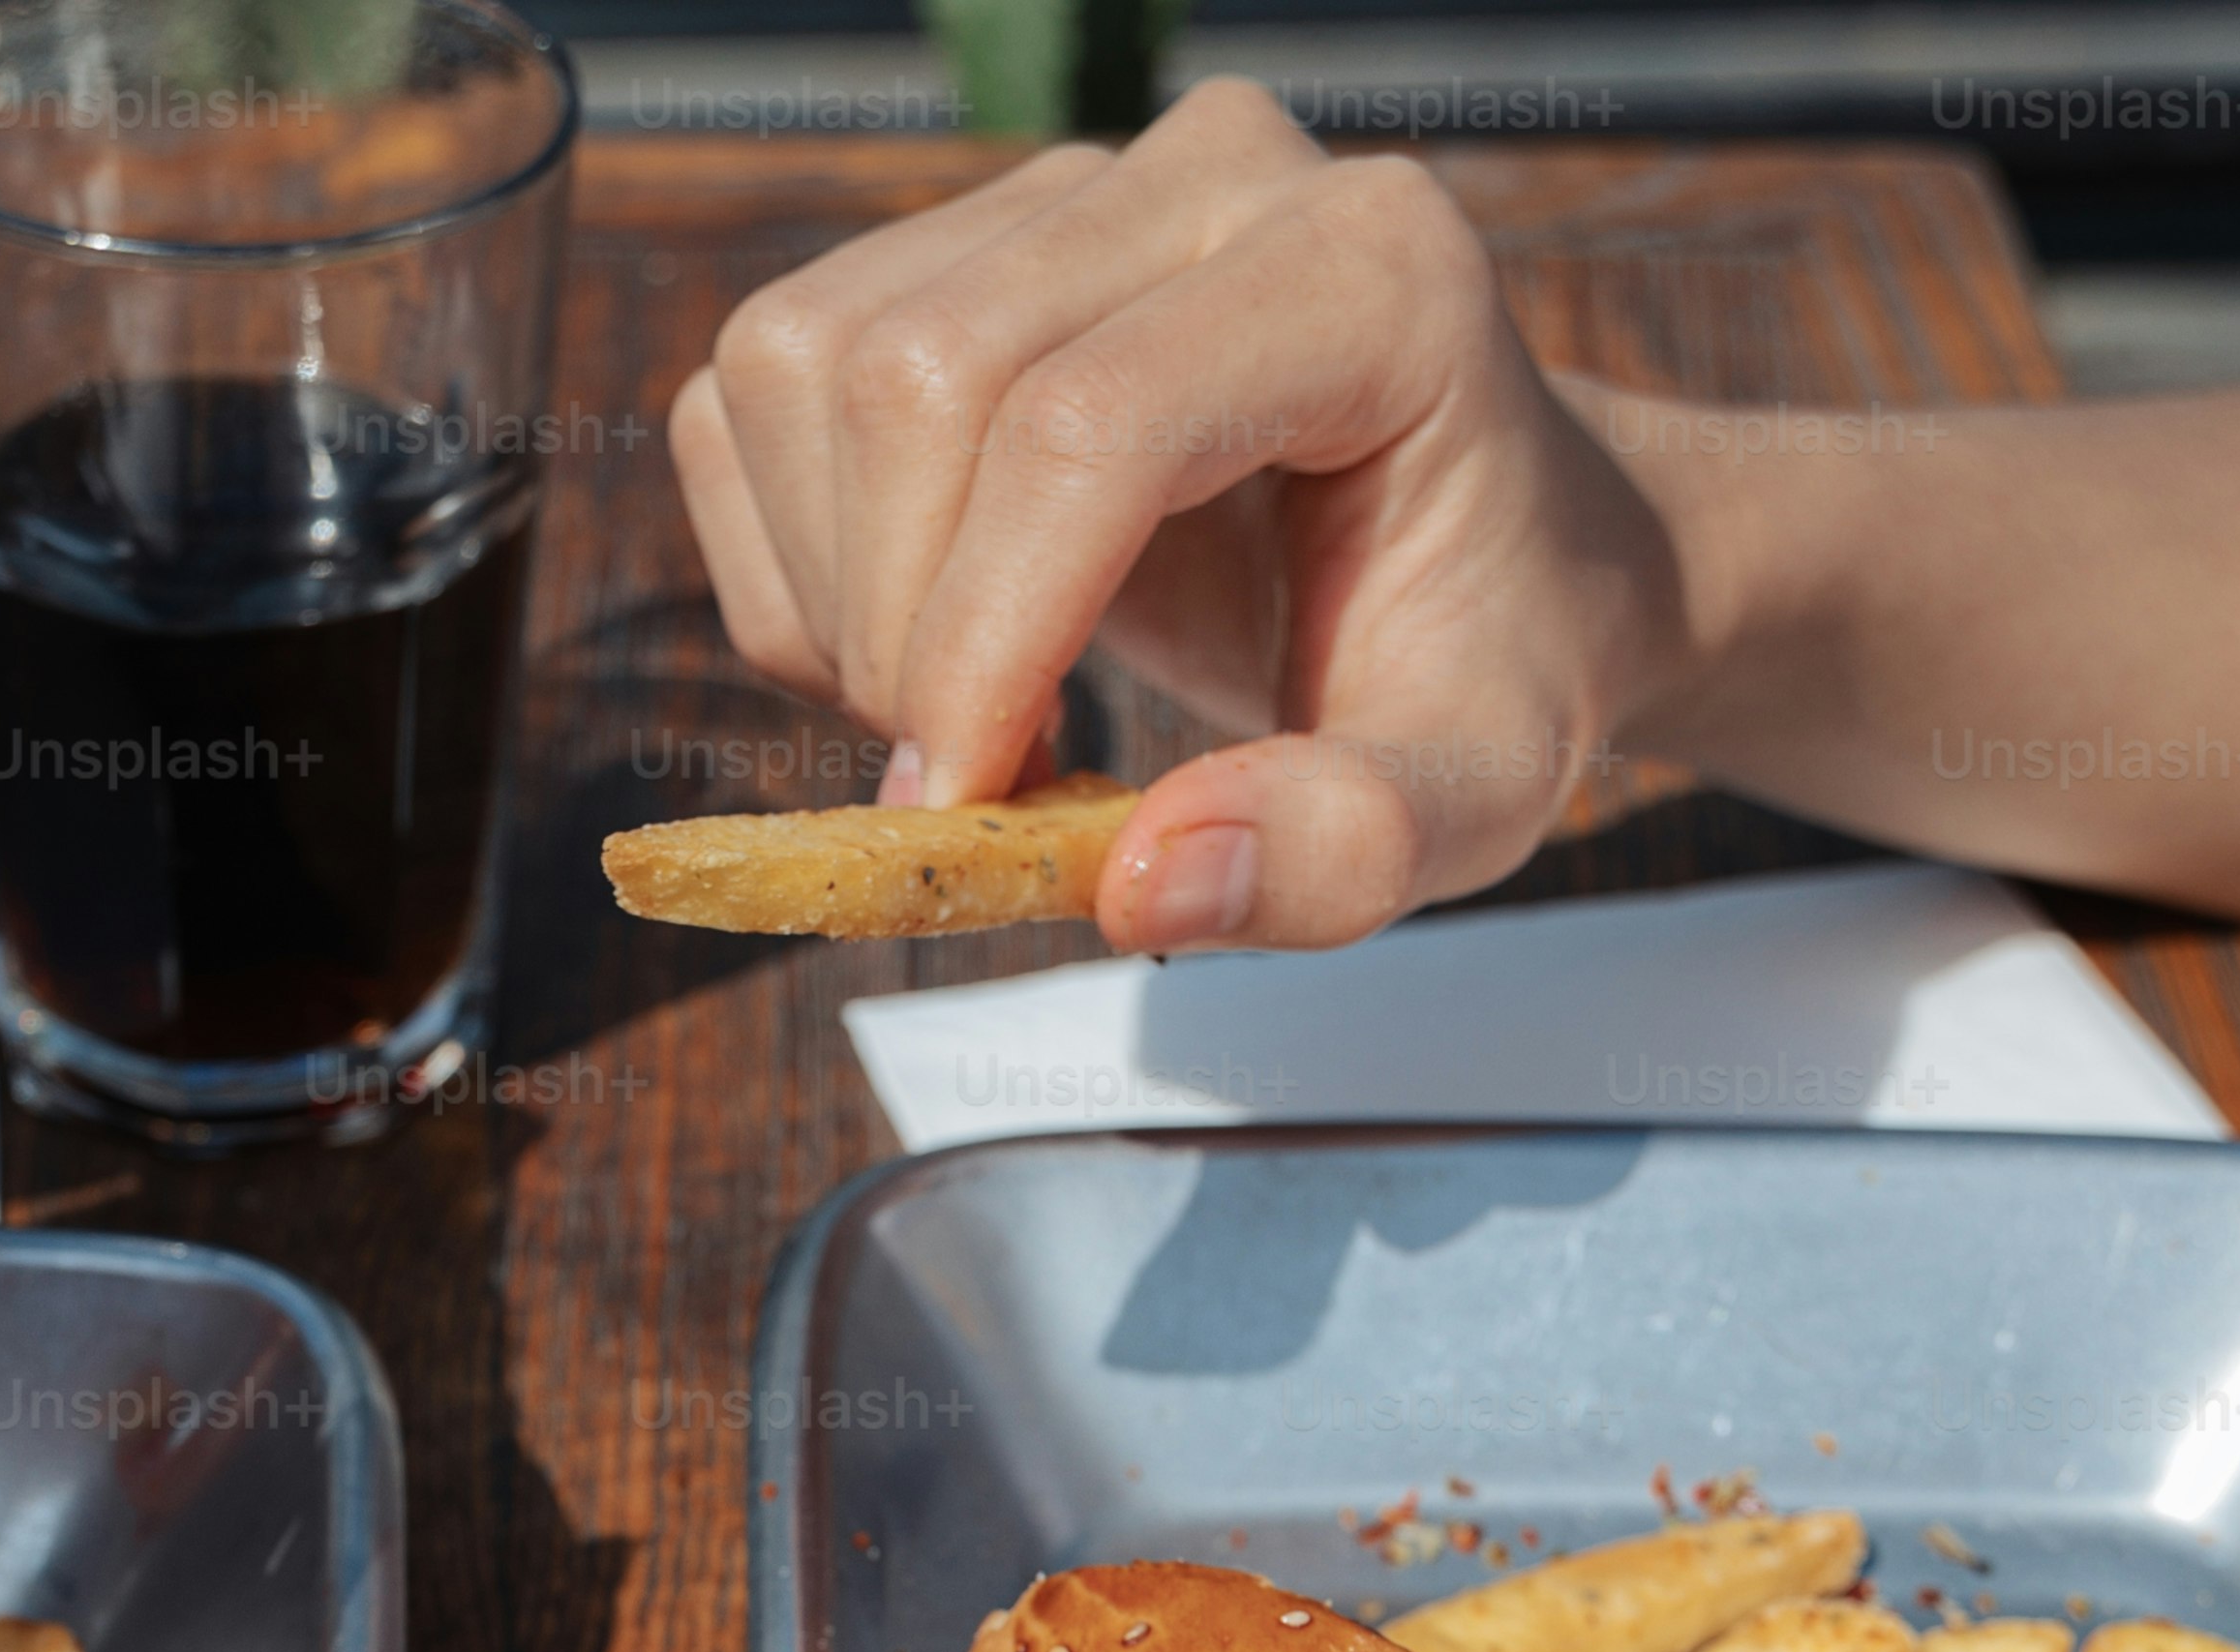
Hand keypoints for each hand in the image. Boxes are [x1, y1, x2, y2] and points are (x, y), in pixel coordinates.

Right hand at [668, 80, 1652, 951]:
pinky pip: (759, 387)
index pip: (1089, 423)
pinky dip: (793, 560)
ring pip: (806, 368)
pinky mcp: (952, 240)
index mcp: (1367, 272)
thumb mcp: (1471, 791)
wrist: (1480, 552)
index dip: (984, 635)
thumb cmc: (1479, 658)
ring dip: (833, 597)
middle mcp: (1210, 176)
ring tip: (963, 705)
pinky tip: (917, 634)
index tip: (967, 811)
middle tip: (978, 782)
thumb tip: (1146, 888)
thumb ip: (1344, 850)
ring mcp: (1066, 190)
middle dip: (901, 629)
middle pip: (919, 380)